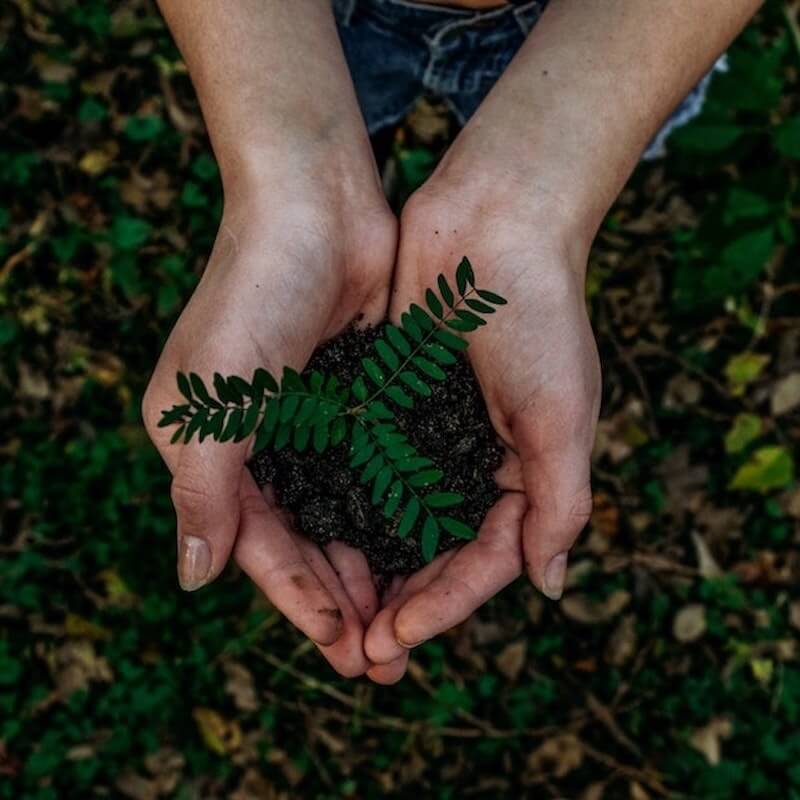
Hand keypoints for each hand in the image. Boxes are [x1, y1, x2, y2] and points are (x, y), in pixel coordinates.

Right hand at [143, 162, 396, 676]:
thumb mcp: (212, 398)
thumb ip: (202, 490)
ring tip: (406, 619)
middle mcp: (258, 442)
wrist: (316, 206)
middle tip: (383, 657)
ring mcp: (310, 422)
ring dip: (370, 567)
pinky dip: (392, 513)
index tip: (342, 646)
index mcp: (210, 448)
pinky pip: (374, 473)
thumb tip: (193, 578)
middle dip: (340, 598)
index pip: (256, 544)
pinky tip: (421, 549)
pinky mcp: (355, 400)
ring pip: (342, 515)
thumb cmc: (254, 293)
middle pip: (302, 541)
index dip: (297, 599)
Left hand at [363, 171, 600, 683]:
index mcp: (522, 472)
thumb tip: (549, 586)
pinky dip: (344, 503)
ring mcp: (428, 433)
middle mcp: (473, 461)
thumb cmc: (540, 316)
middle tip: (359, 650)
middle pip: (434, 551)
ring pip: (393, 518)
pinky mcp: (389, 401)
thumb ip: (560, 502)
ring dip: (367, 566)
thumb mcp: (563, 415)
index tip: (398, 636)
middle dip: (401, 601)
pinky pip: (364, 464)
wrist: (493, 224)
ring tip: (332, 612)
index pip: (484, 560)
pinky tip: (314, 536)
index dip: (445, 604)